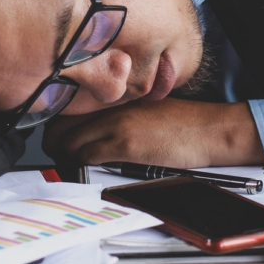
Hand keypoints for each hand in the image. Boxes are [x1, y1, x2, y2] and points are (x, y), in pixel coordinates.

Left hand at [42, 98, 263, 168]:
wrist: (209, 129)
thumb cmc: (185, 122)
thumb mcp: (147, 107)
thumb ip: (120, 112)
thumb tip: (98, 128)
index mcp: (117, 95)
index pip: (70, 105)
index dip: (57, 124)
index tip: (57, 135)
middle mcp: (112, 106)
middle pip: (61, 122)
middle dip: (53, 142)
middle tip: (57, 153)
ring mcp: (117, 124)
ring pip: (68, 141)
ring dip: (64, 156)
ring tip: (70, 164)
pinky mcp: (125, 144)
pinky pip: (86, 154)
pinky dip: (79, 164)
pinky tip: (86, 168)